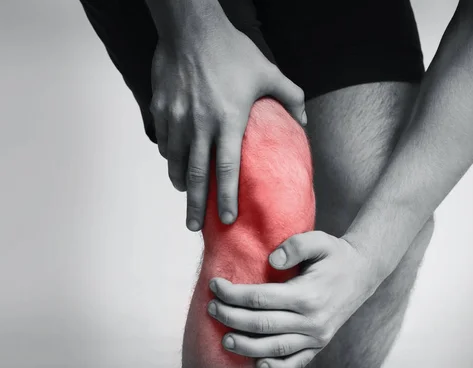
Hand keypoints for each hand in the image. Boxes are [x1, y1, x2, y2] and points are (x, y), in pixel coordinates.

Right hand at [149, 15, 305, 230]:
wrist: (190, 27)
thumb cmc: (231, 49)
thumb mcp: (268, 72)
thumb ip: (290, 97)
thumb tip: (303, 121)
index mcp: (228, 121)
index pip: (227, 171)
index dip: (226, 198)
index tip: (227, 219)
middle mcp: (200, 125)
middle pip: (196, 176)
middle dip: (195, 206)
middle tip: (194, 227)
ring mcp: (177, 118)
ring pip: (176, 162)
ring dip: (181, 183)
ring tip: (186, 197)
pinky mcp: (161, 109)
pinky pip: (164, 143)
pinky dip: (170, 158)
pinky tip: (176, 164)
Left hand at [206, 231, 380, 367]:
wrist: (363, 273)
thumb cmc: (335, 254)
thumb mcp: (319, 240)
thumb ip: (295, 245)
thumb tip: (271, 259)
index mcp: (308, 294)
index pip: (259, 298)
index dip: (232, 293)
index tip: (214, 284)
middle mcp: (312, 320)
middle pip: (261, 324)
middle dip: (230, 317)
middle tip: (211, 308)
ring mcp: (317, 336)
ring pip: (274, 349)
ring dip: (246, 346)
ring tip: (224, 339)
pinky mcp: (320, 345)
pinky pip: (295, 363)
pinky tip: (257, 363)